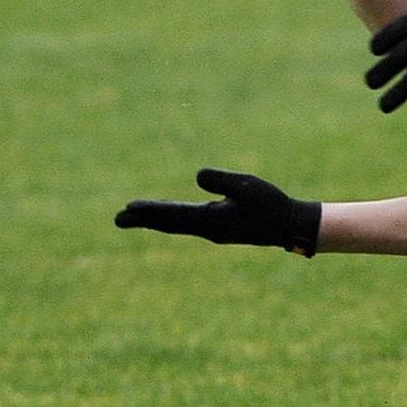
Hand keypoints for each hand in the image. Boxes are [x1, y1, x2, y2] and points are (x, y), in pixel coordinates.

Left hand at [115, 168, 322, 255]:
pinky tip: (167, 213)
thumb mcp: (248, 185)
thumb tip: (197, 176)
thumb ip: (222, 180)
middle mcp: (208, 229)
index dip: (149, 211)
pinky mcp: (219, 228)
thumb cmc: (272, 204)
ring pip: (176, 224)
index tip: (127, 209)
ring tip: (133, 215)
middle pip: (168, 223)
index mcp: (212, 221)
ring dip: (154, 219)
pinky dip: (171, 217)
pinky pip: (187, 222)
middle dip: (143, 220)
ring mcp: (213, 230)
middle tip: (117, 219)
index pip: (172, 215)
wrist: (290, 227)